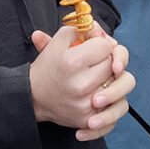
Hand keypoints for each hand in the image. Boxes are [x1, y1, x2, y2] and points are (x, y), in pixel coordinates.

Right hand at [29, 25, 135, 140]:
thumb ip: (78, 30)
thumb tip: (99, 30)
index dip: (100, 44)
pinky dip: (112, 100)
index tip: (93, 47)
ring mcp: (86, 104)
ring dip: (109, 79)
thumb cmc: (47, 67)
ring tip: (97, 77)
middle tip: (93, 62)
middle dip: (105, 60)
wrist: (33, 96)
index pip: (105, 47)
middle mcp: (81, 84)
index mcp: (73, 62)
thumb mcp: (57, 42)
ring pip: (117, 85)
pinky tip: (101, 93)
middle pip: (111, 65)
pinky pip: (116, 108)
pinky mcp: (88, 119)